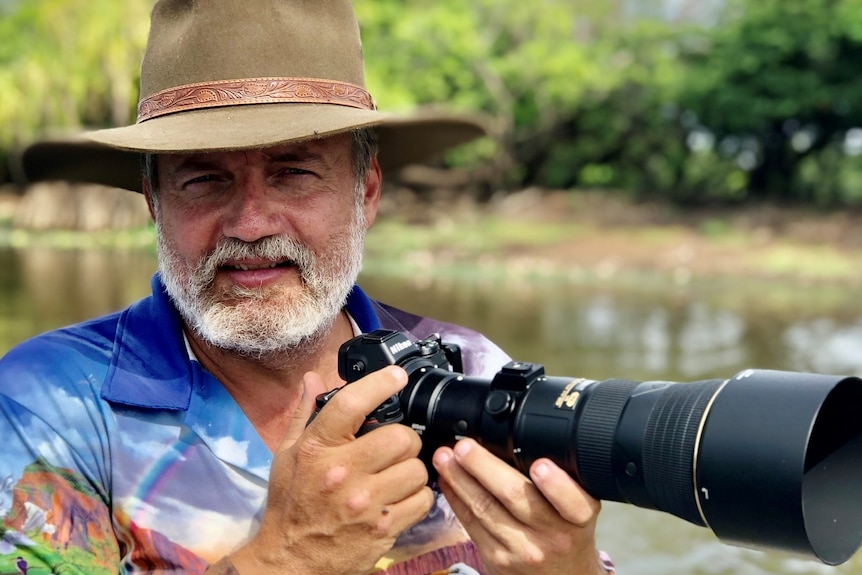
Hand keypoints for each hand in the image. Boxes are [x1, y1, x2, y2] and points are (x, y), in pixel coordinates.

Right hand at [230, 366, 433, 574]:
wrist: (291, 562)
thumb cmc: (290, 505)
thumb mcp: (286, 455)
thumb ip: (304, 414)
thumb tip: (314, 379)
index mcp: (317, 450)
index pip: (351, 404)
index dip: (380, 383)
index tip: (397, 376)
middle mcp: (341, 473)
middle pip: (400, 437)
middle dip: (403, 438)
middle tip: (394, 447)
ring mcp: (365, 503)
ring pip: (416, 468)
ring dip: (411, 469)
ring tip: (395, 475)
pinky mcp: (383, 528)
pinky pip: (422, 500)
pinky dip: (417, 497)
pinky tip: (399, 498)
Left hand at [433, 439, 605, 574]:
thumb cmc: (568, 534)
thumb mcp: (579, 508)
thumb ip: (562, 480)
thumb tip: (522, 437)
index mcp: (578, 519)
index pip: (573, 502)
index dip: (556, 485)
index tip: (541, 465)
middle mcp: (551, 536)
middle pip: (515, 497)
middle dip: (484, 467)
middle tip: (463, 446)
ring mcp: (521, 550)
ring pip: (485, 509)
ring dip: (460, 479)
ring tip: (444, 457)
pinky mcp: (496, 559)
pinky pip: (471, 524)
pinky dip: (456, 498)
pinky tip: (446, 480)